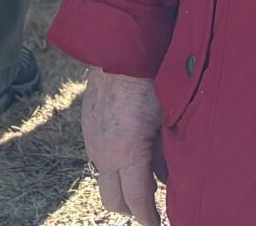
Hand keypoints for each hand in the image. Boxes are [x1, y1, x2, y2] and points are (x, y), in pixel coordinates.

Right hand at [81, 67, 165, 223]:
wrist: (119, 47)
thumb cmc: (151, 80)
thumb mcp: (166, 120)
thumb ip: (166, 154)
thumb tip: (169, 178)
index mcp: (127, 153)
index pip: (137, 200)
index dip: (149, 218)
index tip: (157, 225)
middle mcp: (104, 152)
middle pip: (114, 200)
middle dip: (132, 207)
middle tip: (151, 205)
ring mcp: (91, 140)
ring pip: (103, 179)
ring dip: (121, 184)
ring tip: (145, 175)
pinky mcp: (86, 127)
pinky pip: (97, 157)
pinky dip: (113, 163)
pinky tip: (131, 151)